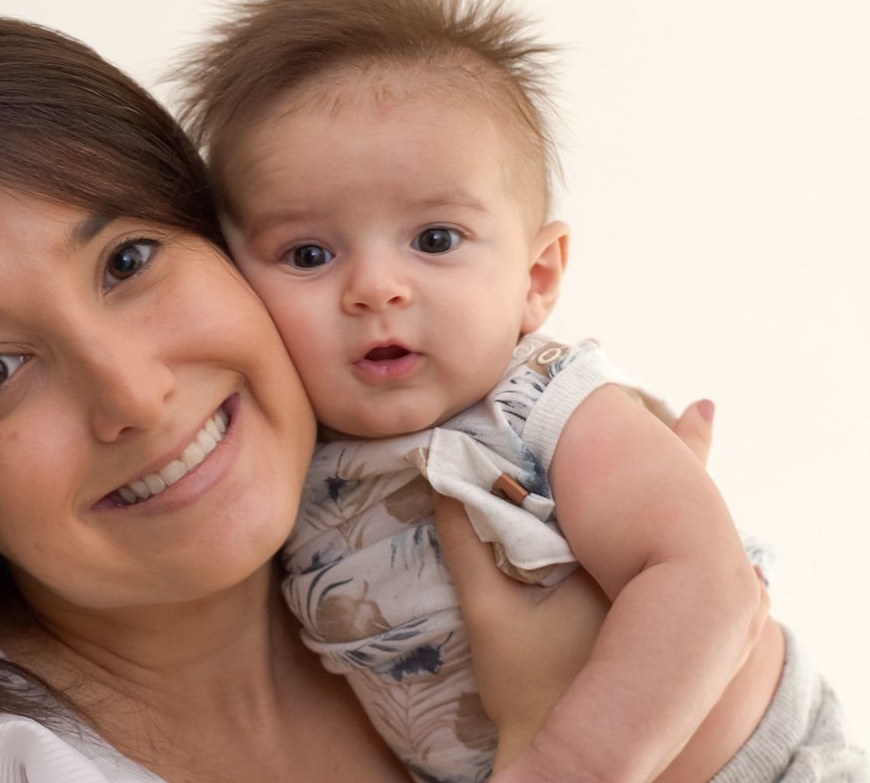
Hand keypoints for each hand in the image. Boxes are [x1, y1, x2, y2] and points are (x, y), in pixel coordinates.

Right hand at [431, 398, 723, 770]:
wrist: (561, 746)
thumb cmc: (525, 682)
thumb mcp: (487, 611)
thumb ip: (465, 545)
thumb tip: (443, 480)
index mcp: (617, 566)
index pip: (648, 484)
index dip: (657, 438)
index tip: (648, 396)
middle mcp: (655, 585)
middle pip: (686, 502)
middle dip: (686, 453)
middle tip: (698, 405)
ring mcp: (665, 611)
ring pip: (693, 536)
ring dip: (689, 497)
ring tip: (694, 448)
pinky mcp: (659, 631)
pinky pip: (687, 569)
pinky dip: (685, 542)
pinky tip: (683, 533)